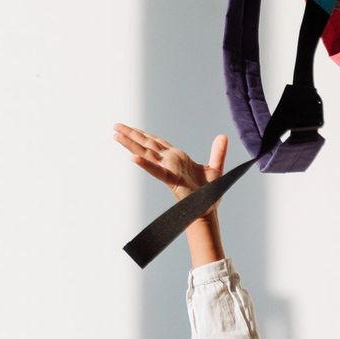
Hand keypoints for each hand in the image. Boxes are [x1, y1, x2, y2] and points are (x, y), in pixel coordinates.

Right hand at [113, 124, 227, 201]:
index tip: (132, 128)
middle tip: (116, 126)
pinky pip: (157, 171)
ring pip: (147, 154)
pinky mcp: (172, 180)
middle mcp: (170, 162)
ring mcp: (170, 171)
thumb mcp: (215, 168)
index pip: (158, 143)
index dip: (144, 134)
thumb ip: (218, 152)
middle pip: (148, 145)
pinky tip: (133, 158)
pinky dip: (145, 165)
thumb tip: (223, 136)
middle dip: (132, 135)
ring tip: (116, 134)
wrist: (210, 212)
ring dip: (131, 144)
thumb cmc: (210, 194)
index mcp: (178, 159)